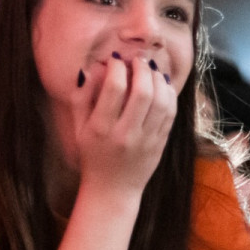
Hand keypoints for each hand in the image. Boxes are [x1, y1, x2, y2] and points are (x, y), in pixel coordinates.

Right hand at [70, 52, 175, 197]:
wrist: (113, 190)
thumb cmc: (92, 154)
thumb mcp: (79, 127)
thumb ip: (82, 97)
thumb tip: (94, 68)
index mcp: (100, 128)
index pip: (113, 89)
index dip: (117, 67)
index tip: (115, 60)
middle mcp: (125, 134)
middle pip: (142, 92)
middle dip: (141, 69)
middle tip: (137, 60)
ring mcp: (147, 140)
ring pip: (161, 102)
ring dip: (158, 79)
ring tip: (151, 69)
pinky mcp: (161, 144)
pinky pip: (171, 114)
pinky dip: (169, 94)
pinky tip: (162, 84)